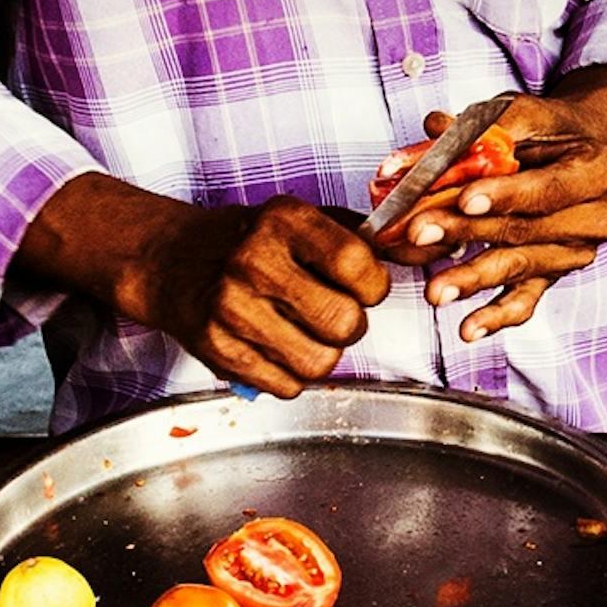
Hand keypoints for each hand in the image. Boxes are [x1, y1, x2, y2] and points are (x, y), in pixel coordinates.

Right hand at [19, 176, 388, 396]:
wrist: (171, 260)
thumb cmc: (253, 242)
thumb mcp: (309, 223)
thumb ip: (373, 240)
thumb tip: (434, 248)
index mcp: (284, 220)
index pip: (360, 266)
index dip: (373, 286)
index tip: (360, 285)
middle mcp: (253, 260)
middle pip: (346, 323)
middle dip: (350, 326)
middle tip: (330, 311)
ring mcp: (231, 307)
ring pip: (320, 364)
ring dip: (323, 354)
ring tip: (303, 331)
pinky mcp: (216, 348)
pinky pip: (287, 387)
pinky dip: (291, 374)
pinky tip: (275, 346)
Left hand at [381, 71, 606, 340]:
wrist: (575, 152)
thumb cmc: (547, 132)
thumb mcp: (521, 115)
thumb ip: (480, 126)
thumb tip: (432, 129)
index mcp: (597, 171)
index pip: (549, 188)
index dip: (507, 194)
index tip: (465, 197)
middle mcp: (595, 218)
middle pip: (527, 231)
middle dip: (469, 232)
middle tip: (421, 233)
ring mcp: (575, 252)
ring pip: (520, 266)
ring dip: (473, 279)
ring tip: (435, 290)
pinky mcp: (554, 277)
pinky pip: (526, 301)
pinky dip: (495, 317)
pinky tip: (468, 330)